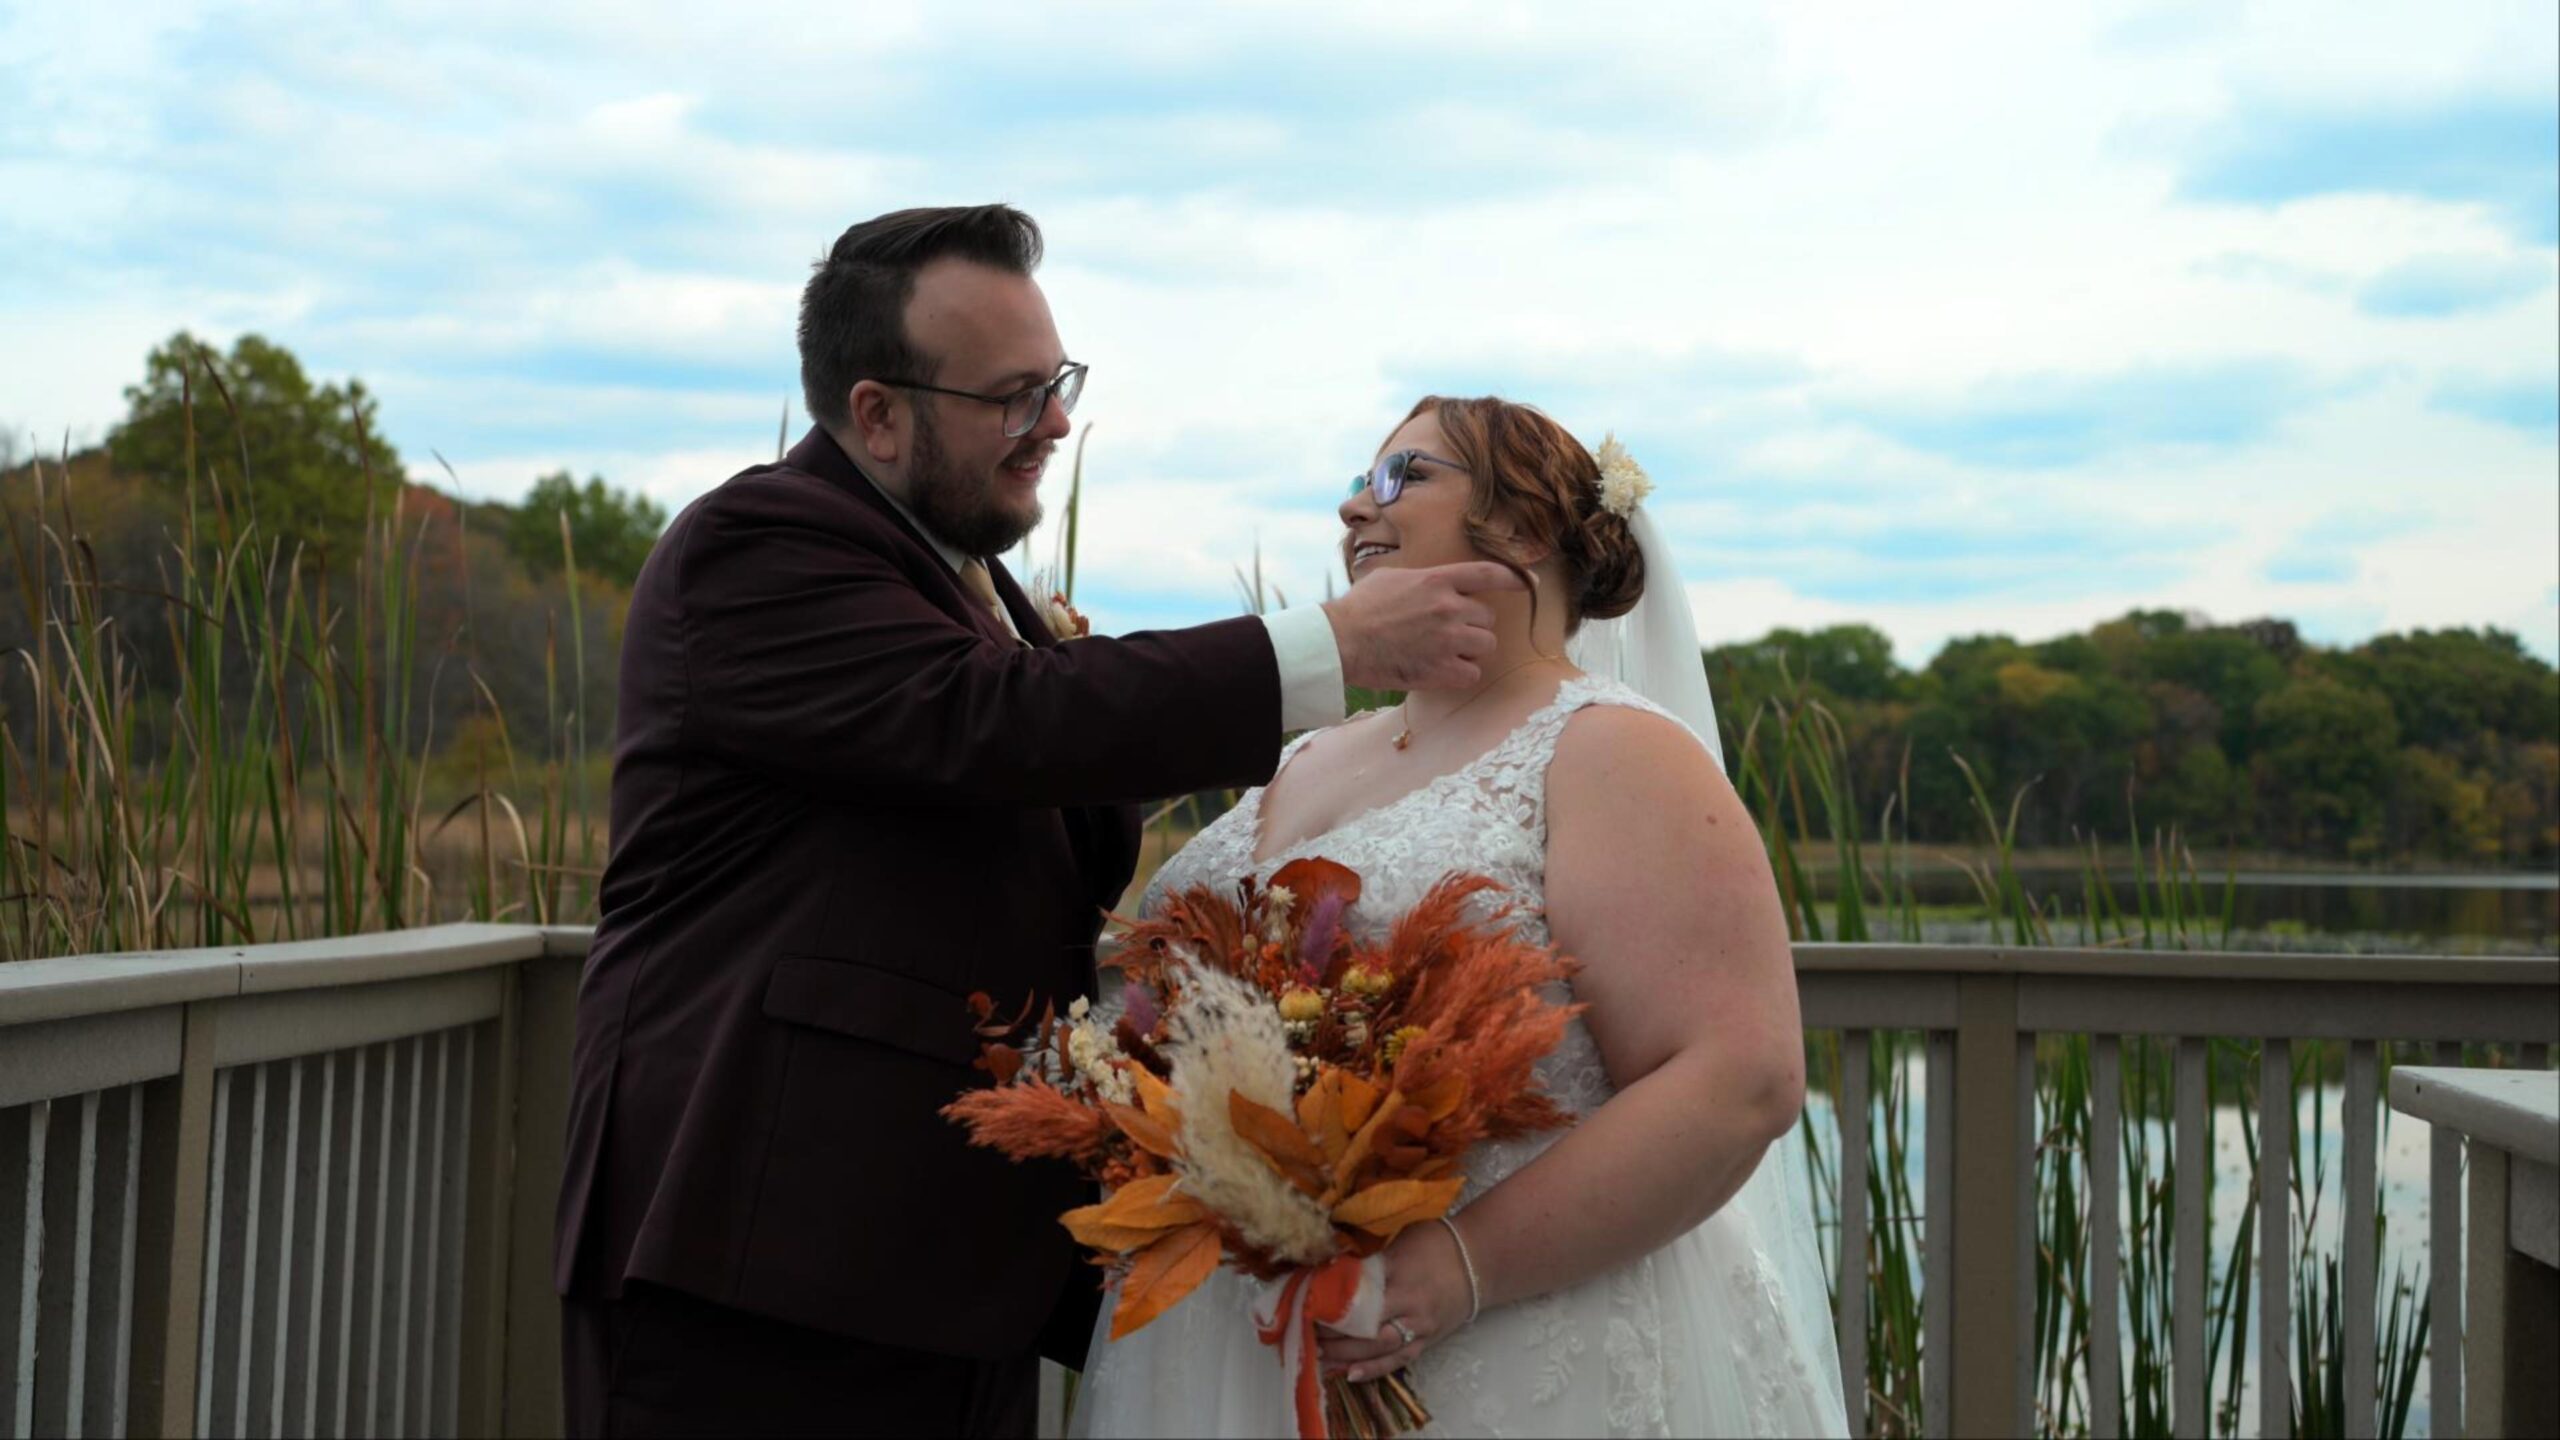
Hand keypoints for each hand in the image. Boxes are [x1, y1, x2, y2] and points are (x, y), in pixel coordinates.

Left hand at [1315, 1221, 1473, 1381]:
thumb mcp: (1402, 1240)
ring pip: (1378, 1349)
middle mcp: (1411, 1307)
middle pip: (1365, 1327)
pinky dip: (1374, 1370)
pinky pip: (1398, 1360)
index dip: (1331, 1302)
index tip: (1306, 1302)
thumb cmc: (1438, 1242)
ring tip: (1318, 1353)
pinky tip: (1351, 1374)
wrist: (1480, 1261)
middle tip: (1304, 1330)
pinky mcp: (1427, 1341)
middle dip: (1333, 1332)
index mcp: (1403, 1277)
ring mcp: (1420, 1328)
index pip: (1359, 1295)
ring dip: (1346, 1354)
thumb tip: (1333, 1266)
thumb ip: (1372, 1257)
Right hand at [1320, 562, 1524, 691]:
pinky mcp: (1441, 669)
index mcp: (1438, 579)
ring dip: (1470, 649)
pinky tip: (1442, 670)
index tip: (1527, 583)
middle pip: (1488, 617)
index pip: (1490, 573)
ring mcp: (1447, 639)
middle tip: (1449, 631)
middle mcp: (1449, 607)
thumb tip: (1435, 583)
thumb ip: (1423, 579)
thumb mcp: (1392, 576)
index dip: (1515, 578)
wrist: (1341, 641)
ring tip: (1444, 651)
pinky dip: (1461, 673)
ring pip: (1485, 645)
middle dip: (1474, 624)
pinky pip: (1472, 673)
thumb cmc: (1359, 607)